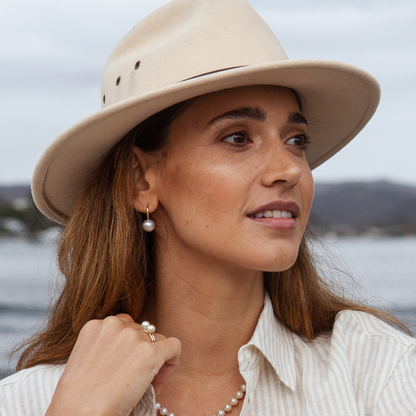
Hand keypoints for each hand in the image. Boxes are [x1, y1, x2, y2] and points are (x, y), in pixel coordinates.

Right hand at [46, 314, 180, 415]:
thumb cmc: (78, 399)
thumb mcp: (85, 360)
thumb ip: (106, 347)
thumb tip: (133, 352)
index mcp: (95, 325)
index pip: (124, 325)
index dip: (129, 345)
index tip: (127, 363)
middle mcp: (114, 324)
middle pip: (141, 331)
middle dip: (142, 351)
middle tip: (137, 376)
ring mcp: (132, 336)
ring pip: (157, 339)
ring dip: (156, 357)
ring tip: (147, 381)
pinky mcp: (149, 352)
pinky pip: (173, 346)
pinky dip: (172, 359)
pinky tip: (163, 376)